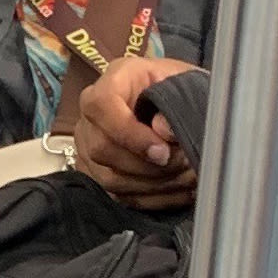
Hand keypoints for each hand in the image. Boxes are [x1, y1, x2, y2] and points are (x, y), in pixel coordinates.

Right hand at [74, 56, 204, 207]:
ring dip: (154, 185)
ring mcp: (89, 144)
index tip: (163, 151)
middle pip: (101, 148)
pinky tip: (180, 190)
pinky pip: (118, 196)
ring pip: (109, 178)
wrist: (178, 102)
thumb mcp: (188, 84)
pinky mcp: (96, 171)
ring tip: (187, 178)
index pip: (101, 106)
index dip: (129, 134)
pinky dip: (153, 198)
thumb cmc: (181, 89)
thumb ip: (178, 101)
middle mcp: (92, 112)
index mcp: (115, 79)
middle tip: (184, 164)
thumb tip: (165, 131)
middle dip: (148, 166)